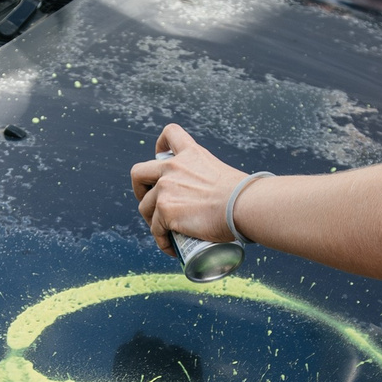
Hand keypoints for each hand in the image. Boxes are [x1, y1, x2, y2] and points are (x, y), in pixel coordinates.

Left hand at [130, 126, 247, 259]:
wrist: (242, 205)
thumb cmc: (242, 195)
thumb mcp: (222, 174)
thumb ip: (211, 181)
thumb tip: (219, 201)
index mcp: (190, 154)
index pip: (170, 134)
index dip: (160, 145)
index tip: (161, 156)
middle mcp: (172, 168)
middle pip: (139, 173)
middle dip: (140, 189)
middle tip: (152, 204)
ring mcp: (165, 188)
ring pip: (144, 206)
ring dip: (151, 220)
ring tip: (165, 232)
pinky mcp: (165, 211)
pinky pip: (155, 229)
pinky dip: (162, 241)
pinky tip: (171, 247)